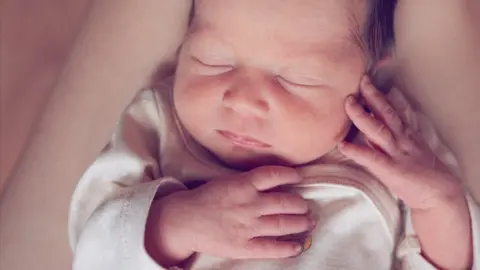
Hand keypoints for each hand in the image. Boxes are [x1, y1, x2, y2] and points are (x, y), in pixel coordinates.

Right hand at [146, 166, 314, 265]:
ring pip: (283, 224)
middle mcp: (249, 204)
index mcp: (243, 184)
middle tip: (306, 207)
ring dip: (301, 224)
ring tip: (308, 223)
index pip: (274, 175)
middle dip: (301, 205)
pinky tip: (297, 247)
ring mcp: (247, 226)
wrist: (184, 221)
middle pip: (285, 202)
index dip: (290, 175)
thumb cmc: (205, 199)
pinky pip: (271, 248)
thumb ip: (249, 181)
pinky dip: (288, 248)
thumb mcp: (227, 181)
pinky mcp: (244, 247)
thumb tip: (275, 181)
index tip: (299, 177)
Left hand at [339, 76, 471, 268]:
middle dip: (373, 95)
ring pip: (378, 130)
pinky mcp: (391, 171)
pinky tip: (343, 145)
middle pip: (387, 113)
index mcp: (407, 134)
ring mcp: (396, 154)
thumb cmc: (424, 171)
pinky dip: (357, 151)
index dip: (384, 92)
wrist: (440, 195)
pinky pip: (372, 159)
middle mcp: (402, 140)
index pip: (396, 108)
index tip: (372, 77)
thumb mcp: (416, 146)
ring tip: (348, 103)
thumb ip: (403, 130)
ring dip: (362, 115)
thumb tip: (393, 112)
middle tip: (361, 80)